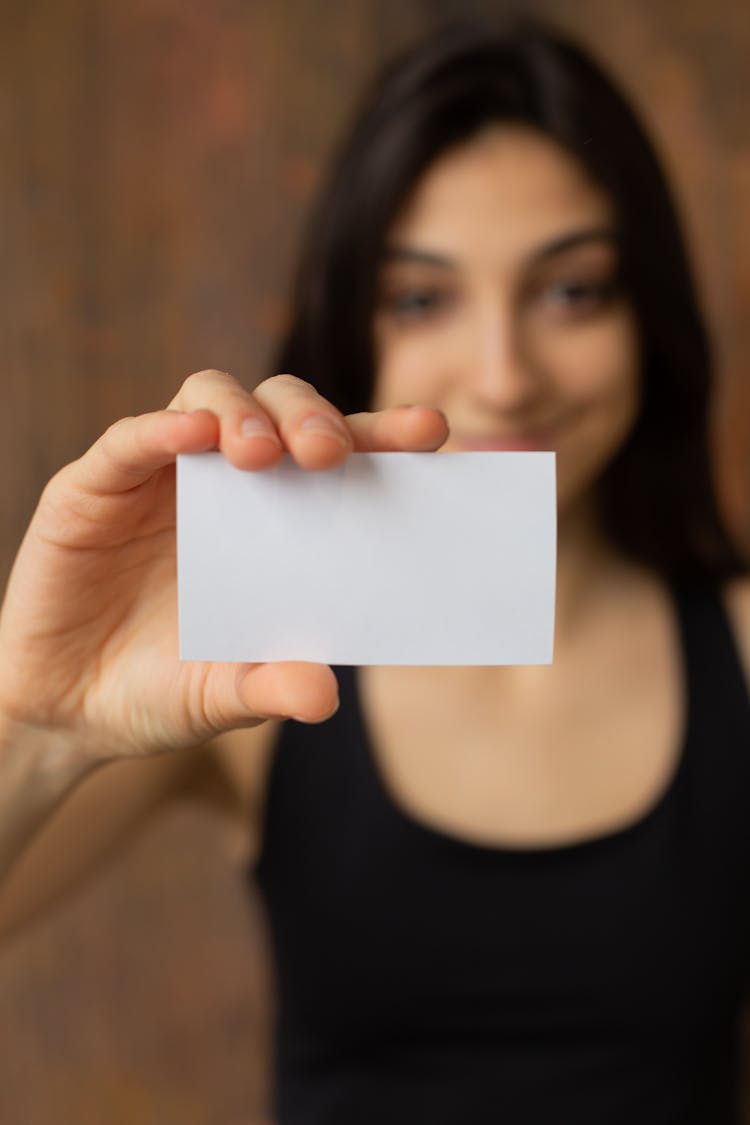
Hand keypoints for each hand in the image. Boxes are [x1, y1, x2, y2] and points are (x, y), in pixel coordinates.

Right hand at [0, 371, 447, 760]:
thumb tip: (324, 695)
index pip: (338, 459)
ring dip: (244, 415)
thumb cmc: (161, 691)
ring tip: (263, 453)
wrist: (68, 712)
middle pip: (280, 409)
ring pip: (210, 398)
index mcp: (277, 522)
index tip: (431, 432)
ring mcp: (161, 478)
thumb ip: (270, 687)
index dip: (382, 436)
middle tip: (331, 453)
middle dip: (313, 417)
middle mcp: (226, 486)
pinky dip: (161, 429)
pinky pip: (130, 439)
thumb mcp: (223, 695)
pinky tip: (190, 436)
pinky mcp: (94, 487)